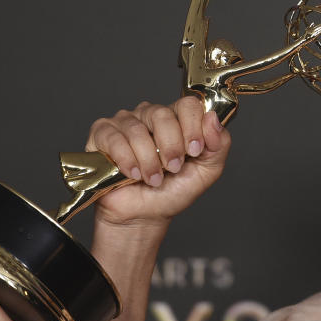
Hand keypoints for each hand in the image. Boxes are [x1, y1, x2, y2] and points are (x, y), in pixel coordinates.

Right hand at [86, 97, 231, 226]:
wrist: (144, 215)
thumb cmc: (172, 191)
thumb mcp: (206, 171)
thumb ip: (218, 145)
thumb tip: (213, 119)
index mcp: (177, 119)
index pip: (188, 104)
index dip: (193, 127)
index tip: (194, 151)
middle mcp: (150, 116)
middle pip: (162, 114)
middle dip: (170, 147)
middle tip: (172, 168)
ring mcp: (125, 123)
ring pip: (137, 129)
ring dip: (149, 160)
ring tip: (152, 179)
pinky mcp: (102, 134)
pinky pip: (114, 138)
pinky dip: (127, 160)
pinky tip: (133, 174)